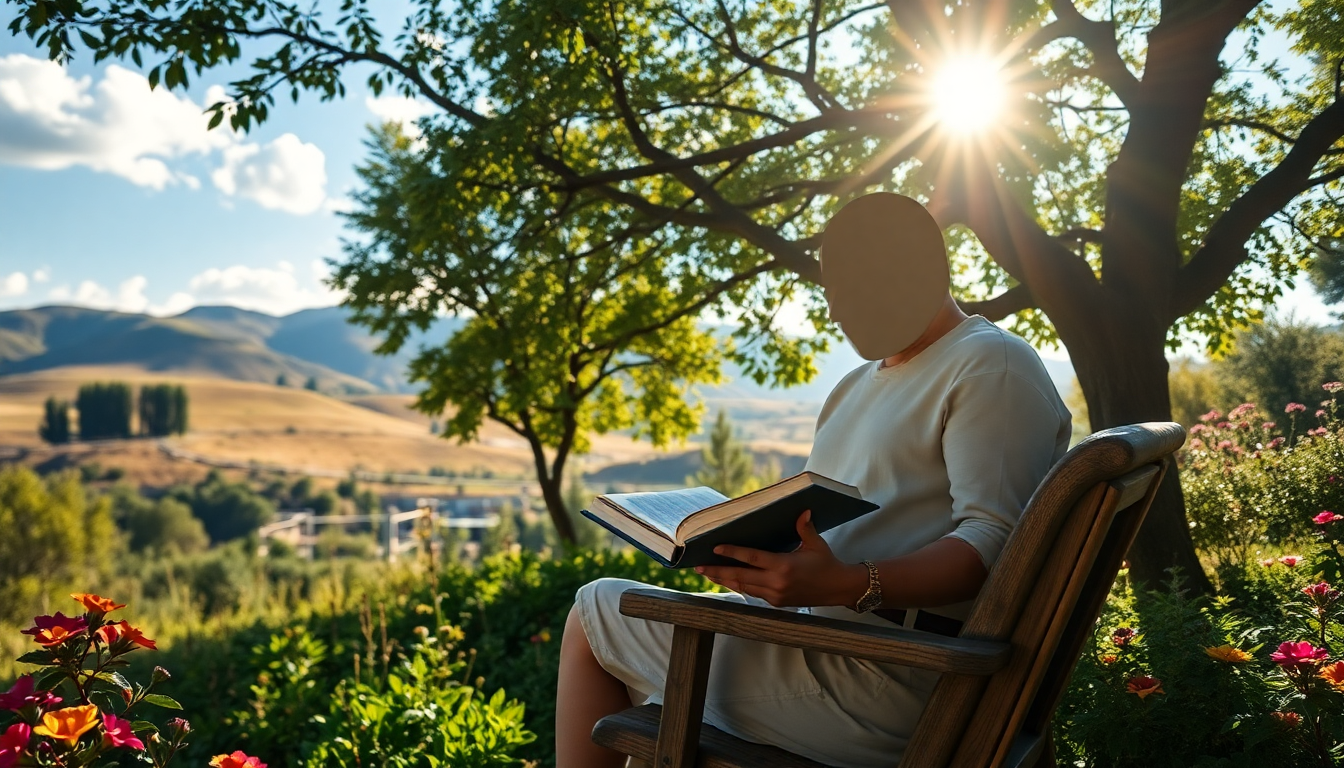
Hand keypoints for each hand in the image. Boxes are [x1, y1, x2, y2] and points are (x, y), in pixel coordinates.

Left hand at [695, 510, 867, 607]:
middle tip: (698, 567)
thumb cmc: (827, 564)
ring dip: (724, 580)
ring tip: (707, 574)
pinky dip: (739, 586)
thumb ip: (805, 528)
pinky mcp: (776, 602)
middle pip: (740, 577)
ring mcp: (775, 595)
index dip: (732, 553)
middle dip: (717, 572)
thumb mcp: (816, 544)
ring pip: (743, 587)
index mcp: (784, 566)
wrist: (839, 589)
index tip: (715, 548)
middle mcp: (776, 583)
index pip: (751, 558)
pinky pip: (753, 593)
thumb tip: (802, 510)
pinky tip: (728, 580)